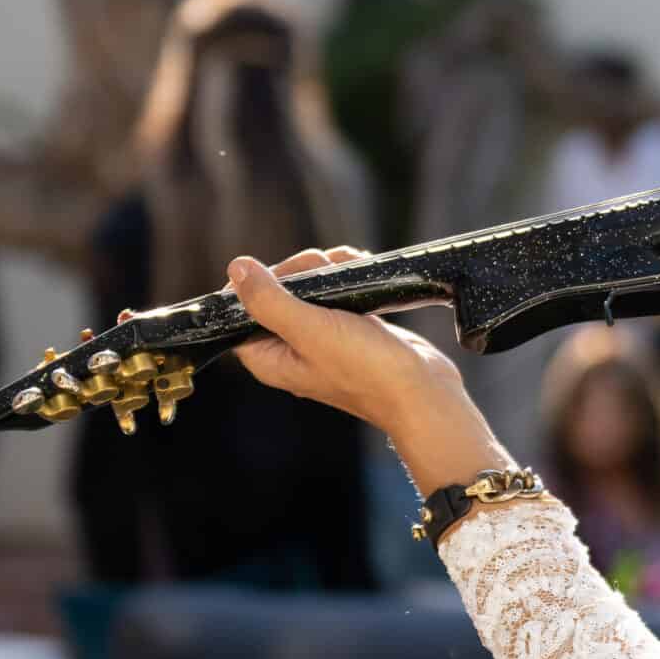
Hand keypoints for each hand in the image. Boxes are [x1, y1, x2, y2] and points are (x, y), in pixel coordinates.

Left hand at [227, 248, 511, 489]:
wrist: (422, 390)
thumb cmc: (367, 370)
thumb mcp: (311, 330)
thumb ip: (269, 301)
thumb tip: (237, 268)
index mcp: (269, 358)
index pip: (240, 311)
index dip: (257, 282)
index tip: (287, 273)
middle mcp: (290, 348)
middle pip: (276, 290)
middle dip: (302, 270)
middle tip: (326, 270)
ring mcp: (321, 337)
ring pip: (309, 285)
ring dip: (329, 268)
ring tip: (351, 269)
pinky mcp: (349, 327)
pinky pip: (336, 291)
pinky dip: (348, 276)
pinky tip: (363, 272)